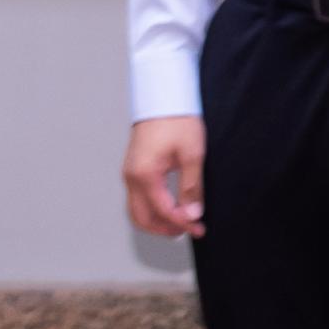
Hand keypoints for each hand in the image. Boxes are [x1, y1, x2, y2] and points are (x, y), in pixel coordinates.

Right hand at [124, 116, 204, 240]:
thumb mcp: (192, 155)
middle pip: (141, 218)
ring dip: (156, 220)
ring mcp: (129, 173)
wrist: (163, 98)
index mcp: (144, 175)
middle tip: (188, 231)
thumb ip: (191, 187)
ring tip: (180, 222)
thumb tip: (192, 214)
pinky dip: (151, 208)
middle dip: (164, 229)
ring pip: (136, 210)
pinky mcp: (133, 169)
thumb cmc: (177, 121)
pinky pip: (137, 197)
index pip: (162, 211)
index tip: (199, 228)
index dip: (182, 223)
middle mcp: (131, 177)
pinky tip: (170, 206)